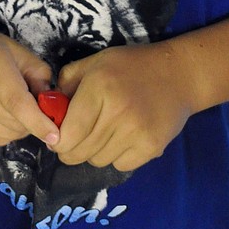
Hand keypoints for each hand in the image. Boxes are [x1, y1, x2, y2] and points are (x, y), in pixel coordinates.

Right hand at [0, 12, 59, 148]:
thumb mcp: (17, 52)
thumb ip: (40, 76)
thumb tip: (52, 108)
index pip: (16, 102)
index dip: (38, 121)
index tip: (55, 136)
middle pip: (15, 121)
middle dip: (32, 119)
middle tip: (30, 102)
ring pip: (7, 134)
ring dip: (18, 126)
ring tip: (10, 105)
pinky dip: (4, 131)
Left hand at [55, 42, 190, 171]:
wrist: (179, 75)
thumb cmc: (131, 66)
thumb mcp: (95, 63)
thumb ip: (67, 83)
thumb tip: (49, 110)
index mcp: (99, 87)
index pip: (67, 134)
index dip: (57, 141)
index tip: (59, 137)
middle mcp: (117, 112)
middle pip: (79, 152)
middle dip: (72, 149)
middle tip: (77, 139)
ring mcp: (136, 132)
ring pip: (98, 161)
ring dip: (95, 152)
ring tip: (105, 133)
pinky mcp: (152, 147)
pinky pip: (120, 165)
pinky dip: (117, 156)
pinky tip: (124, 138)